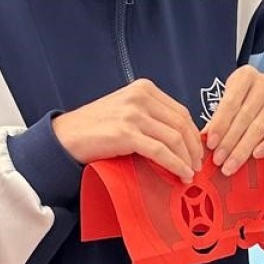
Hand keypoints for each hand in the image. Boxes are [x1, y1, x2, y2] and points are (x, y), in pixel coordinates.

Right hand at [53, 79, 203, 180]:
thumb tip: (179, 137)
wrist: (65, 136)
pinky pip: (161, 151)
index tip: (197, 150)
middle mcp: (140, 97)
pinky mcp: (126, 133)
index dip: (193, 133)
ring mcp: (133, 114)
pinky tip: (181, 174)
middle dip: (194, 148)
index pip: (180, 111)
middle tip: (198, 165)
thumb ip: (150, 116)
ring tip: (190, 173)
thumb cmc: (95, 127)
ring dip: (187, 159)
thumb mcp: (126, 110)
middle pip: (182, 124)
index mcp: (143, 88)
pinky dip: (176, 165)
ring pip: (174, 138)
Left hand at [202, 66, 263, 174]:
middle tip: (219, 160)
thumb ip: (217, 119)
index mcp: (246, 75)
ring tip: (231, 165)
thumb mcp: (228, 101)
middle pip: (245, 116)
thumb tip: (202, 139)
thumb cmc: (242, 99)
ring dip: (243, 149)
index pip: (231, 102)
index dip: (220, 124)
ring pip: (260, 127)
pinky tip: (256, 156)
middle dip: (229, 141)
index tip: (210, 144)